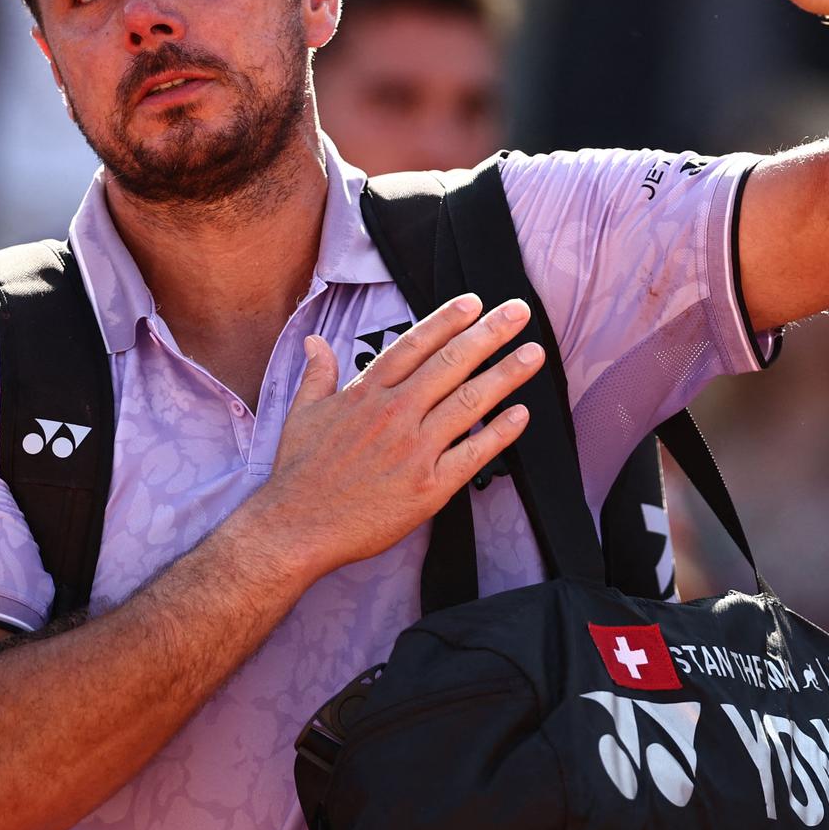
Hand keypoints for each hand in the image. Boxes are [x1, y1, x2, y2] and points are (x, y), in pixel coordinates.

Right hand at [234, 294, 543, 582]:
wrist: (296, 528)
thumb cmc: (299, 472)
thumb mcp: (301, 413)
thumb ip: (316, 374)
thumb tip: (315, 341)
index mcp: (366, 393)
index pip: (414, 345)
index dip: (447, 320)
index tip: (474, 302)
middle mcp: (395, 413)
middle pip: (451, 363)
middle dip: (489, 333)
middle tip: (519, 312)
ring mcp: (414, 449)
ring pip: (469, 402)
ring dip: (505, 374)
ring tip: (533, 354)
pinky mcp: (429, 487)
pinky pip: (473, 454)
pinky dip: (499, 433)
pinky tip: (521, 414)